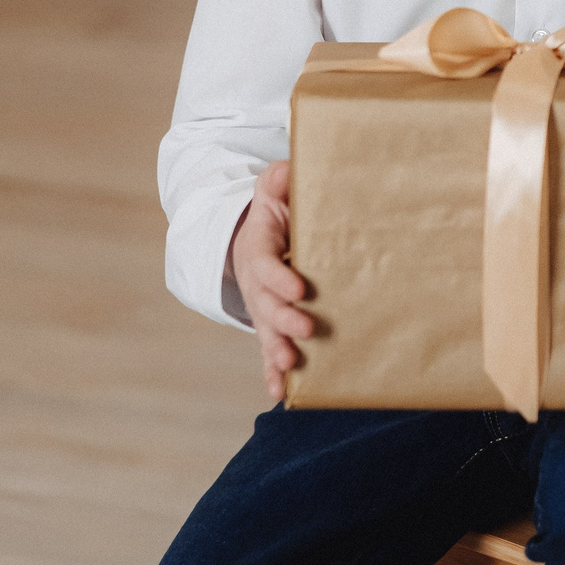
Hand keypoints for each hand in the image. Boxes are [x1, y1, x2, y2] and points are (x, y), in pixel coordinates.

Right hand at [230, 160, 312, 400]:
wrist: (261, 235)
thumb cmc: (278, 210)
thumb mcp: (274, 188)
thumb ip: (278, 179)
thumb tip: (287, 172)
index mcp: (258, 248)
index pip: (264, 264)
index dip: (278, 279)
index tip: (299, 289)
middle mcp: (258, 283)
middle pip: (265, 305)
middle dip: (283, 319)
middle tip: (306, 329)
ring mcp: (264, 306)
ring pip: (267, 332)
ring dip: (276, 350)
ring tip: (290, 365)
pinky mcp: (273, 324)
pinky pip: (269, 351)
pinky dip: (271, 372)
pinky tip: (279, 392)